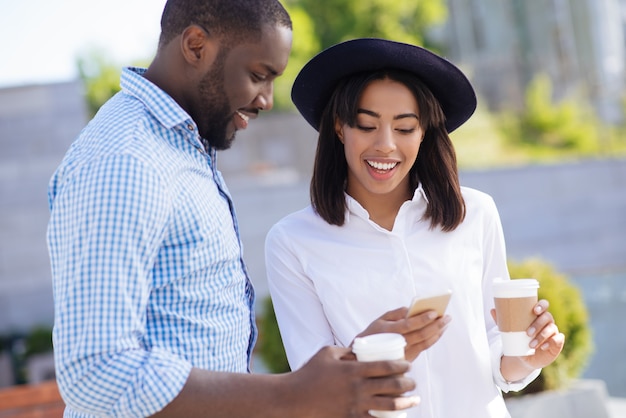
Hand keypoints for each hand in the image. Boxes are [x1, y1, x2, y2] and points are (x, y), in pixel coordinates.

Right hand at [286, 346, 418, 417]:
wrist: (295, 398)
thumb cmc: (310, 372)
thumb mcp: (327, 353)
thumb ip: (347, 350)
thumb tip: (362, 348)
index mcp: (353, 369)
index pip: (385, 367)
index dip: (401, 366)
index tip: (408, 366)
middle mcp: (357, 388)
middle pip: (392, 386)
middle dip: (407, 384)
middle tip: (412, 382)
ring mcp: (355, 405)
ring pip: (389, 406)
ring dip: (405, 402)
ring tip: (413, 400)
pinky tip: (396, 417)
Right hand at [354, 307, 450, 361]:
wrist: (364, 358)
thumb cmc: (373, 335)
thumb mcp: (379, 320)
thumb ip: (395, 313)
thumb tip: (410, 309)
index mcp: (388, 331)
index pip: (409, 325)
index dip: (422, 319)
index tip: (434, 312)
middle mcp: (397, 343)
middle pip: (421, 335)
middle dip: (436, 325)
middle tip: (447, 317)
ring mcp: (404, 353)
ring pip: (425, 343)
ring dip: (437, 332)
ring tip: (446, 322)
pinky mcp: (408, 359)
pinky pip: (424, 348)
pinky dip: (433, 339)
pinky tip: (439, 332)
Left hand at [492, 299, 564, 381]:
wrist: (524, 356)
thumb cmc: (517, 338)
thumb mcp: (510, 330)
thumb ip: (502, 320)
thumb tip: (492, 310)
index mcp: (538, 314)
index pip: (544, 305)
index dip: (542, 305)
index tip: (534, 310)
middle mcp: (547, 321)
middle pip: (548, 317)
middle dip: (538, 324)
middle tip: (527, 332)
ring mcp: (553, 331)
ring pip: (552, 328)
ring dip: (541, 336)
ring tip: (531, 344)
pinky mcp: (557, 342)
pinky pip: (558, 340)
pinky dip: (551, 342)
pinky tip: (543, 347)